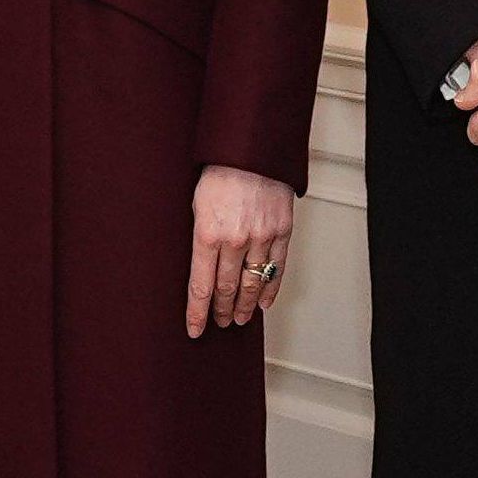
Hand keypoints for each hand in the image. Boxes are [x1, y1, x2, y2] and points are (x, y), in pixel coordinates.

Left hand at [186, 165, 298, 337]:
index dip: (197, 313)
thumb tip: (199, 267)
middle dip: (221, 310)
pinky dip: (270, 289)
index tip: (195, 330)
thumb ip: (199, 236)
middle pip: (227, 289)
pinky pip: (277, 268)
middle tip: (220, 323)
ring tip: (239, 319)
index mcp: (206, 234)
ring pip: (252, 283)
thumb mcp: (196, 203)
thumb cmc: (219, 171)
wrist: (252, 148)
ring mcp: (261, 237)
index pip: (201, 287)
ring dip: (245, 305)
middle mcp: (234, 240)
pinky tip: (263, 302)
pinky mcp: (282, 231)